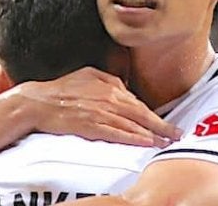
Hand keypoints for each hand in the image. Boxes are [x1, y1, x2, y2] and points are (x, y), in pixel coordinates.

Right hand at [12, 67, 181, 147]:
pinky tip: (145, 143)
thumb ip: (110, 80)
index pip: (139, 103)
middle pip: (142, 114)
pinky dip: (133, 138)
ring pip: (133, 125)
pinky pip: (117, 133)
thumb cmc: (62, 88)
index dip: (156, 115)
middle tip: (178, 135)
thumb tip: (125, 89)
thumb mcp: (89, 74)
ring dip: (152, 135)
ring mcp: (101, 113)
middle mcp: (109, 99)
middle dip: (162, 126)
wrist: (39, 101)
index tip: (170, 123)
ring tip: (166, 143)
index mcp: (110, 86)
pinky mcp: (91, 126)